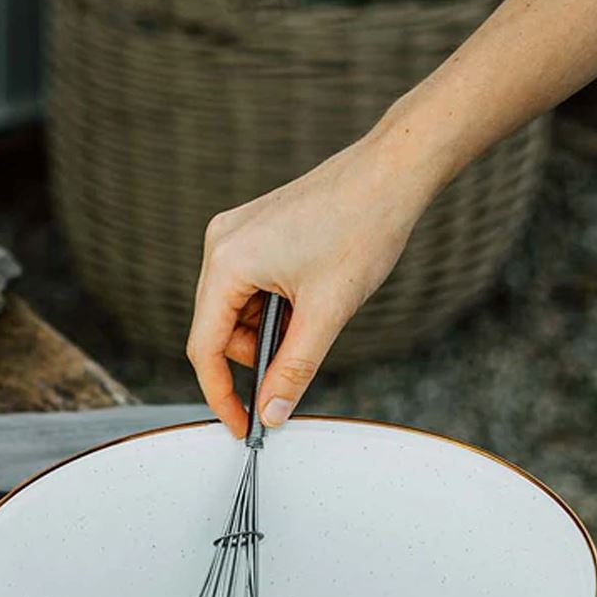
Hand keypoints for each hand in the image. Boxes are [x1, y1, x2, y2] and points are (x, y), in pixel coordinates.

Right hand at [188, 129, 439, 436]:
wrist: (392, 171)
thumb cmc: (363, 227)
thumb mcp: (327, 312)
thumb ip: (293, 370)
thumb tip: (272, 413)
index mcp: (227, 262)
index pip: (204, 348)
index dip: (222, 395)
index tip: (244, 426)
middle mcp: (220, 244)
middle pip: (217, 328)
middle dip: (254, 355)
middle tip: (297, 362)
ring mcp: (234, 233)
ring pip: (235, 309)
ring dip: (267, 329)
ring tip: (314, 316)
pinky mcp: (252, 229)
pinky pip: (247, 284)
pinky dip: (273, 305)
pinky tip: (309, 295)